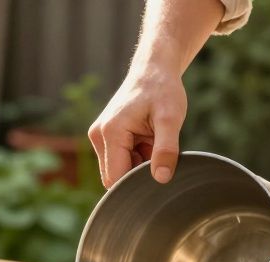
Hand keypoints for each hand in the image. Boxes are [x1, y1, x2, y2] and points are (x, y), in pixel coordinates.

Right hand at [88, 67, 186, 186]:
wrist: (154, 69)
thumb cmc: (162, 90)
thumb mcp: (171, 119)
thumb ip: (166, 149)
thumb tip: (161, 179)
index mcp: (110, 132)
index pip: (115, 179)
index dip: (135, 184)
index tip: (158, 176)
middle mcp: (98, 135)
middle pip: (114, 176)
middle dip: (136, 174)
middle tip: (159, 153)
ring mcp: (99, 135)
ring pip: (117, 169)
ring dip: (137, 164)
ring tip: (153, 142)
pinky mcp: (104, 135)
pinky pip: (119, 159)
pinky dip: (135, 156)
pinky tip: (147, 140)